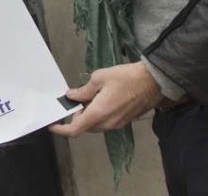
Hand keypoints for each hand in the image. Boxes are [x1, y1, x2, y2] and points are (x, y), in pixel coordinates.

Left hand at [49, 62, 164, 136]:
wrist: (154, 81)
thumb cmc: (127, 77)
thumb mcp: (100, 78)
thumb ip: (83, 90)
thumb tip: (72, 96)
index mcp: (99, 113)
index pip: (76, 129)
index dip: (61, 129)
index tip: (52, 125)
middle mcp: (108, 123)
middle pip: (85, 127)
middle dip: (76, 117)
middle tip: (73, 100)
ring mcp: (118, 124)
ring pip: (95, 125)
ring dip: (87, 116)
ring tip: (87, 97)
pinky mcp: (125, 121)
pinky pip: (105, 122)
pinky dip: (98, 115)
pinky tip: (99, 99)